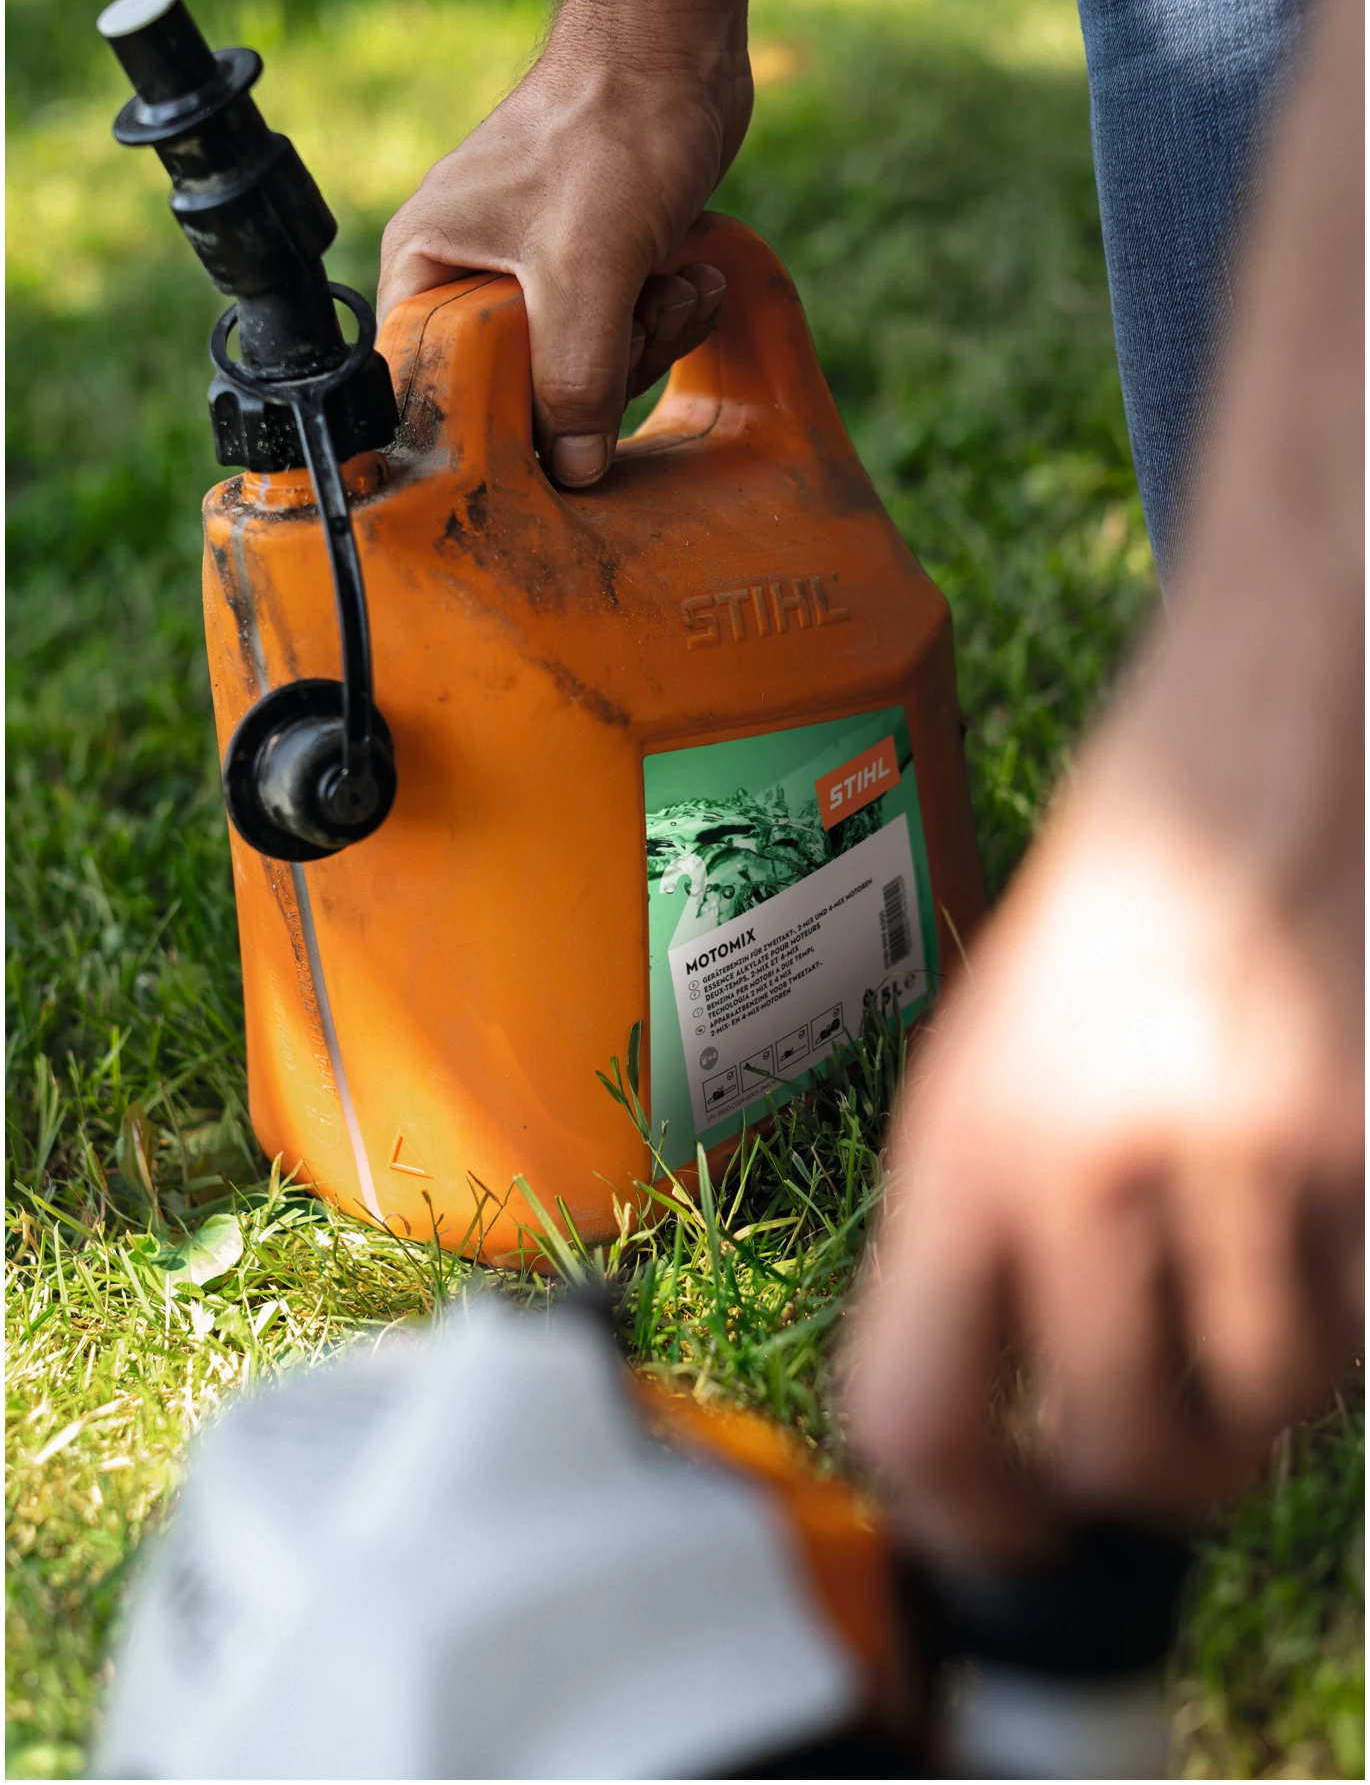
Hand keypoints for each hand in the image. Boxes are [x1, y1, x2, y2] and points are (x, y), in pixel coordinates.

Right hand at [378, 0, 752, 486]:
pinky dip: (664, 317)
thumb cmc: (612, 125)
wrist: (677, 45)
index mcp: (426, 271)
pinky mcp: (593, 274)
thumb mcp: (587, 268)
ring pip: (584, 373)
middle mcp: (468, 278)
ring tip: (675, 282)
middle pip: (522, 395)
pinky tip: (694, 276)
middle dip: (601, 370)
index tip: (564, 421)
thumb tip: (572, 471)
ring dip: (647, 341)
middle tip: (636, 314)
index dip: (501, 423)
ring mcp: (534, 278)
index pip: (439, 392)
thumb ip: (574, 377)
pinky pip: (623, 337)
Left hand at [840, 700, 1362, 1560]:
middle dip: (1141, 1480)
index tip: (1011, 1527)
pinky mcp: (1363, 1155)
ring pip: (1262, 1412)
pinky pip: (1360, 1339)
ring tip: (1241, 1300)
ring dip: (1255, 1399)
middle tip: (1159, 1444)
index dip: (961, 1514)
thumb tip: (1000, 1444)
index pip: (914, 1410)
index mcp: (962, 1150)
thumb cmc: (1092, 950)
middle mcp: (1090, 1167)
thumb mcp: (976, 1085)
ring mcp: (1240, 1165)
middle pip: (1113, 1451)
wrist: (1228, 800)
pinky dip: (1338, 1326)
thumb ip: (977, 1257)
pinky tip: (1309, 1244)